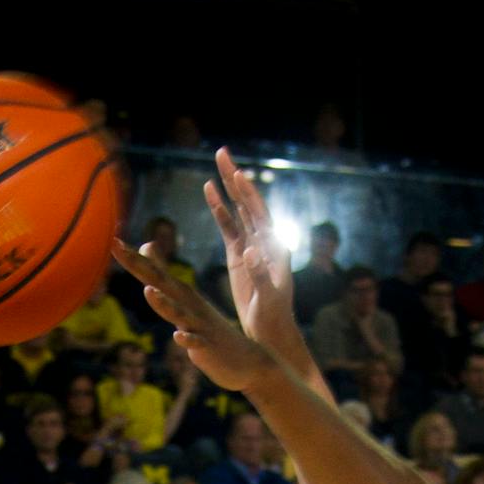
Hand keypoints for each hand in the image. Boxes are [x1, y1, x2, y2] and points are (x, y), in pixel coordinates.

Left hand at [111, 239, 281, 393]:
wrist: (248, 359)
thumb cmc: (210, 328)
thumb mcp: (185, 298)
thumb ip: (164, 273)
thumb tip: (146, 245)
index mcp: (182, 294)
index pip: (153, 272)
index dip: (132, 258)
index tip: (112, 240)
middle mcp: (189, 305)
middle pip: (160, 283)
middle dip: (139, 266)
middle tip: (116, 247)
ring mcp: (198, 326)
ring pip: (178, 313)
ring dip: (164, 304)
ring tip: (148, 292)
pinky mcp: (208, 348)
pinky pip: (196, 344)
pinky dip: (187, 340)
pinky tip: (178, 337)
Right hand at [204, 148, 301, 349]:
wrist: (271, 330)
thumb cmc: (273, 317)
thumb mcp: (268, 298)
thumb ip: (260, 274)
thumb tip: (249, 250)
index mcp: (273, 248)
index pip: (260, 213)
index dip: (248, 193)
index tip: (236, 174)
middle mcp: (264, 241)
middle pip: (248, 203)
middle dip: (235, 178)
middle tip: (222, 153)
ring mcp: (251, 246)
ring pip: (237, 210)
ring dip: (227, 188)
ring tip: (215, 165)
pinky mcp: (239, 255)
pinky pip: (228, 227)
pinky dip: (219, 210)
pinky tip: (209, 193)